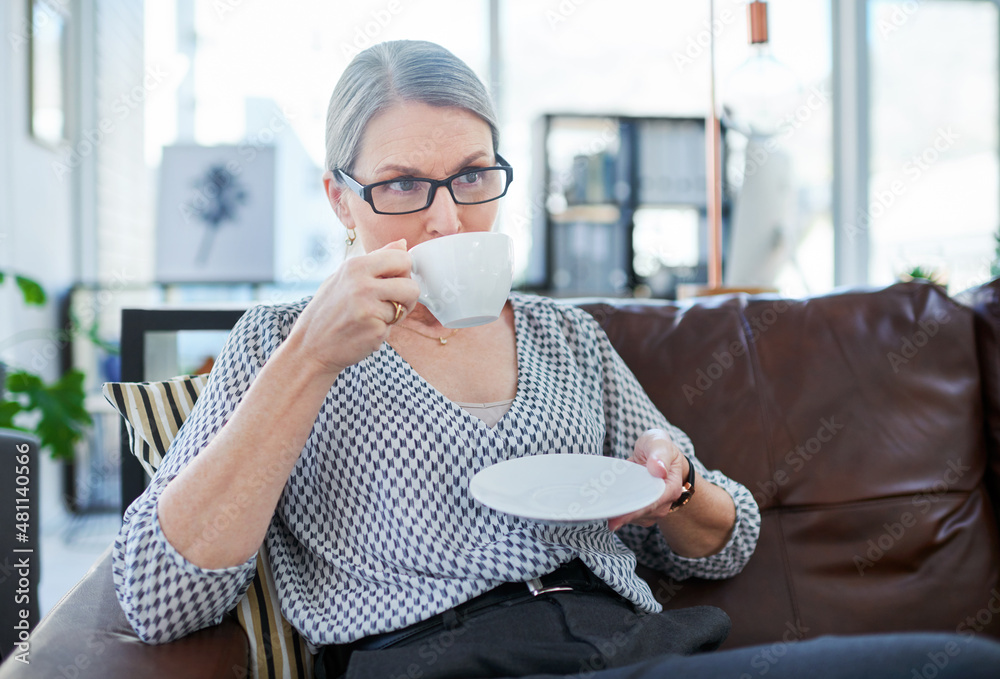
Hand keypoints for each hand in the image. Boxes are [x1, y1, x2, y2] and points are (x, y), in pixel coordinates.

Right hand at [288, 239, 419, 376]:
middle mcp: (362, 284)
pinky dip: (384, 330)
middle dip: (407, 296)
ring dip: (397, 314)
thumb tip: (403, 244)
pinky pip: (394, 326)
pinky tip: (365, 331)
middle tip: (391, 303)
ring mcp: (368, 308)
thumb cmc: (327, 311)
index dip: (403, 272)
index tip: (393, 282)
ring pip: (406, 307)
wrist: (310, 347)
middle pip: (411, 285)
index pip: (402, 258)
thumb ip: (375, 259)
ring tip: (375, 317)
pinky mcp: (374, 330)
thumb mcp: (343, 276)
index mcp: (355, 266)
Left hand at [607, 429, 690, 531]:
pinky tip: (607, 504)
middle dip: (623, 515)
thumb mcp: (659, 443)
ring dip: (619, 512)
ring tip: (603, 507)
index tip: (618, 517)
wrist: (657, 454)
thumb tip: (659, 470)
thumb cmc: (658, 447)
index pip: (652, 503)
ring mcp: (653, 508)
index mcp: (671, 488)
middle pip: (642, 513)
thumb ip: (660, 455)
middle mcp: (663, 502)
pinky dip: (619, 508)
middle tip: (605, 517)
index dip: (636, 511)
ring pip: (634, 516)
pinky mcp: (642, 509)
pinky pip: (630, 513)